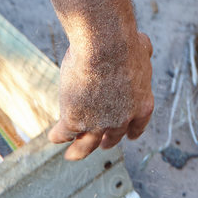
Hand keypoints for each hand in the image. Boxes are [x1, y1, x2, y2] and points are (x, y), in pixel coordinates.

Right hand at [49, 30, 154, 160]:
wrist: (104, 46)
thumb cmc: (123, 41)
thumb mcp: (141, 48)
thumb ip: (142, 53)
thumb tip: (143, 46)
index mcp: (142, 104)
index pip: (138, 126)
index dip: (131, 132)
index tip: (128, 136)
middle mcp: (122, 120)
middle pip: (113, 138)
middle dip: (107, 142)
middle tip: (102, 145)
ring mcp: (98, 123)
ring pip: (86, 146)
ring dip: (79, 151)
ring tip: (72, 156)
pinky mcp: (74, 120)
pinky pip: (64, 133)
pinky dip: (58, 136)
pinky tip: (54, 137)